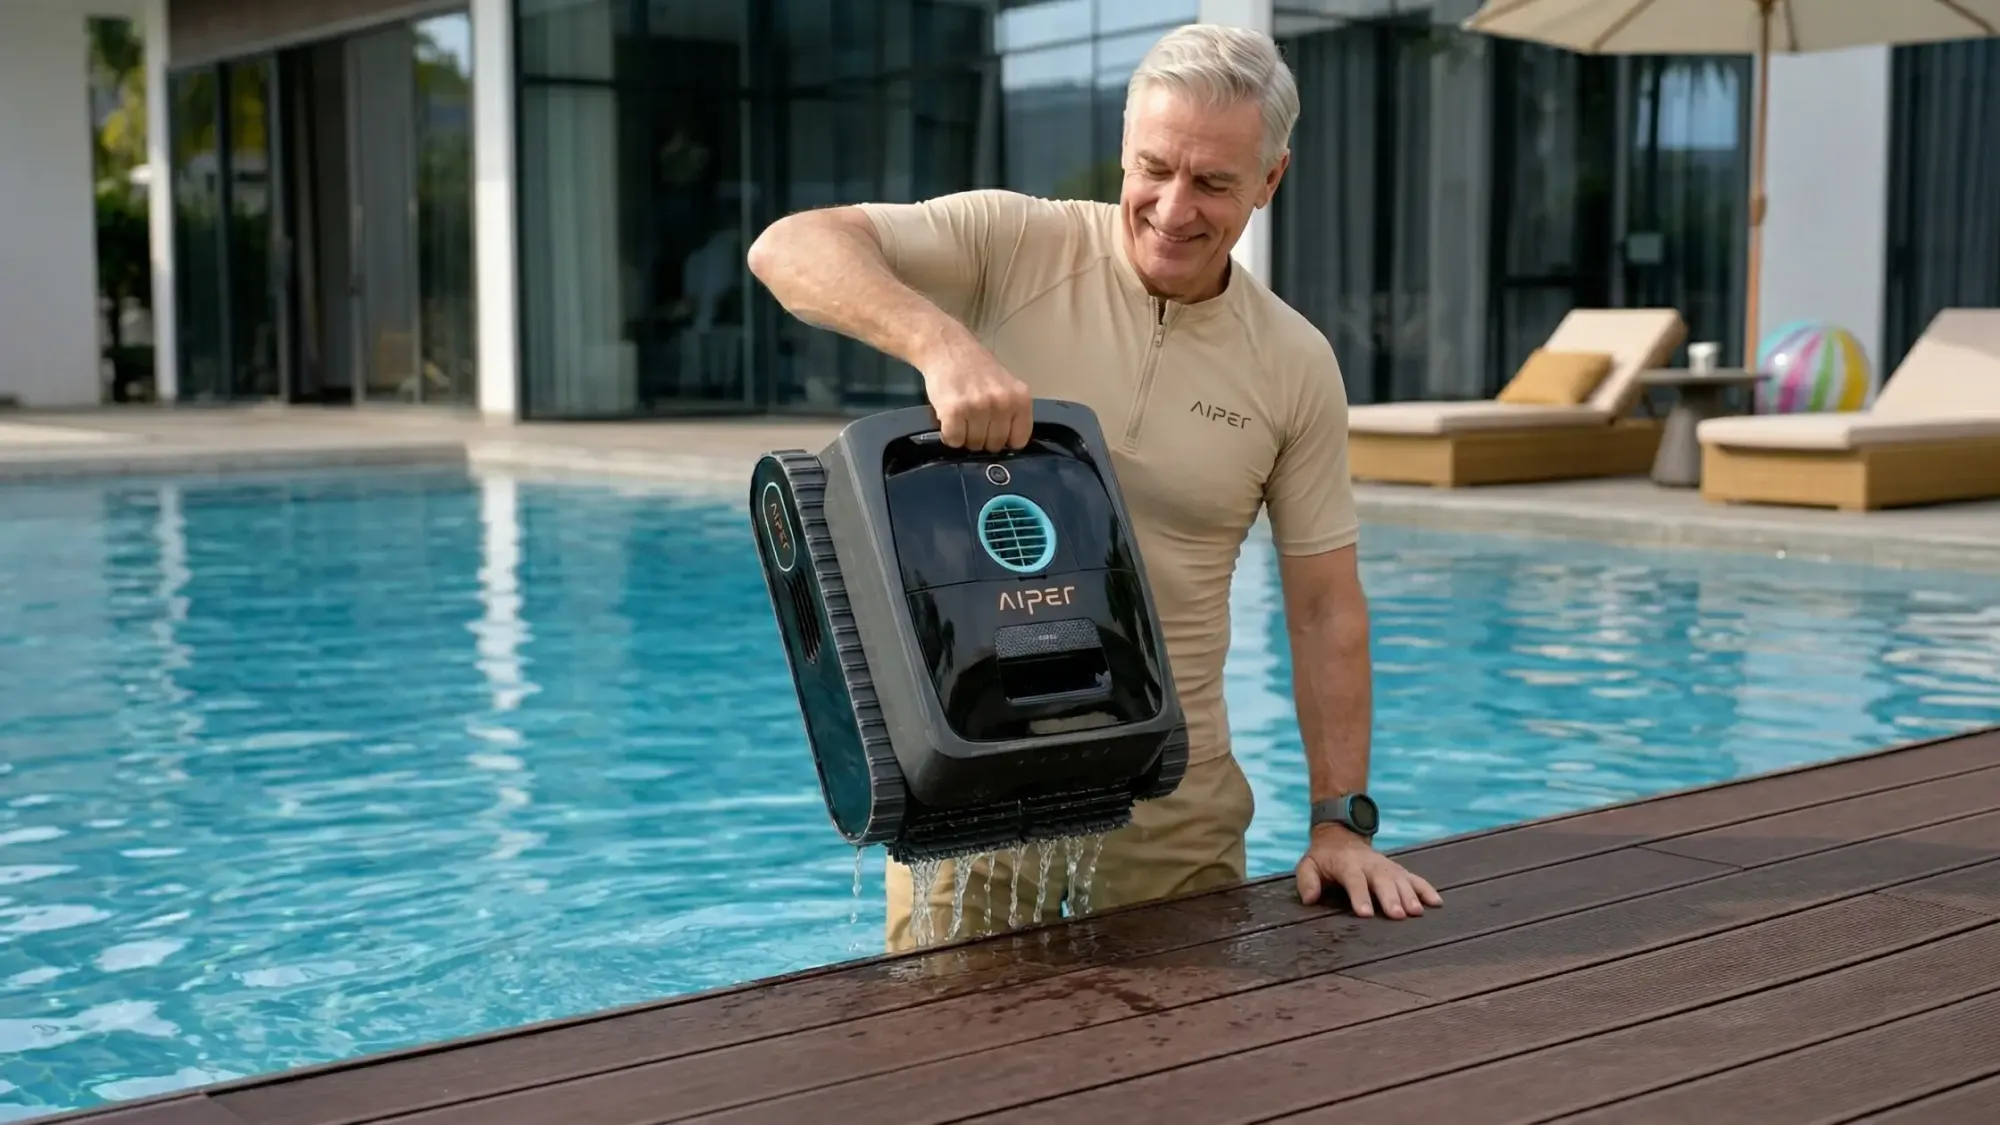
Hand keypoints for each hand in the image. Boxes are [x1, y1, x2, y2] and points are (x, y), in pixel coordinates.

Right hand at [919, 337, 1033, 452]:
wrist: (947, 347)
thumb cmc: (975, 367)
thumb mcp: (1005, 386)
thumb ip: (1011, 412)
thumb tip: (1006, 444)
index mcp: (1020, 398)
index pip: (1019, 440)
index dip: (1003, 440)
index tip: (993, 432)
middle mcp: (1003, 403)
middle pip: (994, 445)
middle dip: (982, 438)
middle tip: (972, 420)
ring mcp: (979, 407)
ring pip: (973, 444)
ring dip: (964, 436)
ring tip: (960, 416)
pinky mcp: (954, 411)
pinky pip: (954, 440)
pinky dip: (948, 435)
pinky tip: (948, 418)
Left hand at [1296, 824, 1441, 919]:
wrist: (1342, 835)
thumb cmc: (1324, 858)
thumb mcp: (1308, 865)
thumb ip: (1307, 881)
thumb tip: (1309, 899)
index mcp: (1347, 865)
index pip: (1354, 881)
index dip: (1360, 896)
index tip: (1366, 913)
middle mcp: (1371, 865)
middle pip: (1382, 881)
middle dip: (1390, 898)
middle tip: (1398, 915)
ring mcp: (1387, 867)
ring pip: (1401, 880)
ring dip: (1410, 895)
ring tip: (1417, 912)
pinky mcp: (1398, 870)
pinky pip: (1415, 878)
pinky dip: (1426, 889)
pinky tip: (1437, 902)